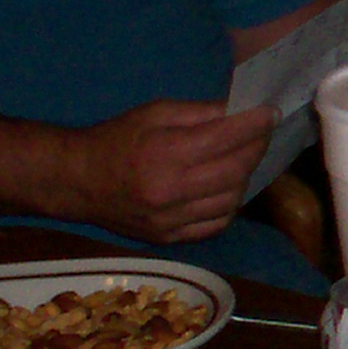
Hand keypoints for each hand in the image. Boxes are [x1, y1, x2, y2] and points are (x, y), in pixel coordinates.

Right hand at [67, 101, 276, 245]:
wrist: (75, 182)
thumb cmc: (115, 139)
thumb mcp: (154, 113)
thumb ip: (201, 112)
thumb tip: (242, 111)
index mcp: (164, 154)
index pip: (226, 138)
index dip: (256, 124)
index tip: (271, 113)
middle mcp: (170, 191)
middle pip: (236, 170)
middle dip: (257, 147)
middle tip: (263, 133)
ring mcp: (170, 220)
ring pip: (232, 199)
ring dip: (246, 176)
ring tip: (244, 158)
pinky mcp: (169, 238)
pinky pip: (217, 223)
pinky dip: (230, 204)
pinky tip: (228, 187)